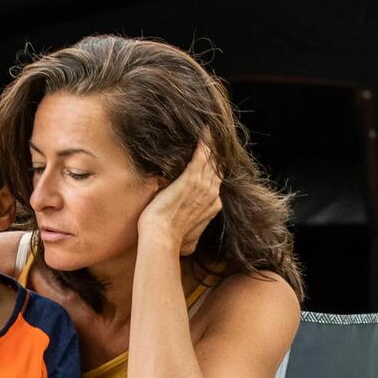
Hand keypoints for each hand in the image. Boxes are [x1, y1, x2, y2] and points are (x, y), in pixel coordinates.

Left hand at [139, 140, 220, 255]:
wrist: (161, 237)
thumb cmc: (170, 240)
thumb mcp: (187, 238)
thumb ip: (191, 233)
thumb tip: (189, 248)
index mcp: (211, 206)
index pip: (215, 182)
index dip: (214, 169)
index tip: (213, 157)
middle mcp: (211, 194)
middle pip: (216, 168)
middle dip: (216, 152)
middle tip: (215, 135)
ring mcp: (203, 186)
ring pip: (211, 159)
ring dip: (212, 143)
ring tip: (211, 128)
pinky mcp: (190, 179)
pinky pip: (201, 156)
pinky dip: (205, 142)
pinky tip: (205, 129)